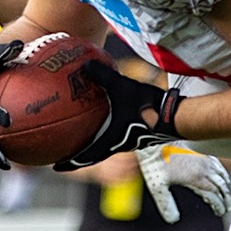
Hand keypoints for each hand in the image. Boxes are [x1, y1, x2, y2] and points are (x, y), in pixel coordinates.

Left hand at [56, 60, 183, 171]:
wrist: (174, 114)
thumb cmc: (148, 104)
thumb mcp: (122, 86)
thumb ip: (103, 75)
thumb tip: (85, 64)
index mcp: (111, 138)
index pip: (86, 156)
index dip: (69, 162)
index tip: (55, 166)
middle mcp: (118, 144)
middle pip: (93, 157)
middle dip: (77, 158)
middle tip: (63, 157)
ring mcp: (129, 141)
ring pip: (105, 149)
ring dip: (92, 149)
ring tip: (80, 142)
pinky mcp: (138, 135)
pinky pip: (116, 139)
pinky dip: (105, 136)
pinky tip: (107, 124)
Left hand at [139, 144, 230, 222]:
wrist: (154, 140)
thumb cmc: (155, 161)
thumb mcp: (157, 187)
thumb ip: (166, 205)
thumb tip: (172, 219)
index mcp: (195, 178)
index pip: (215, 195)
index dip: (219, 205)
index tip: (220, 212)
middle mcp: (203, 168)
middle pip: (222, 186)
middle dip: (227, 198)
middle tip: (227, 207)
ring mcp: (204, 158)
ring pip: (223, 174)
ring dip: (228, 186)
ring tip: (230, 194)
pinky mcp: (201, 151)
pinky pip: (219, 164)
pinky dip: (224, 173)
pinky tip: (222, 175)